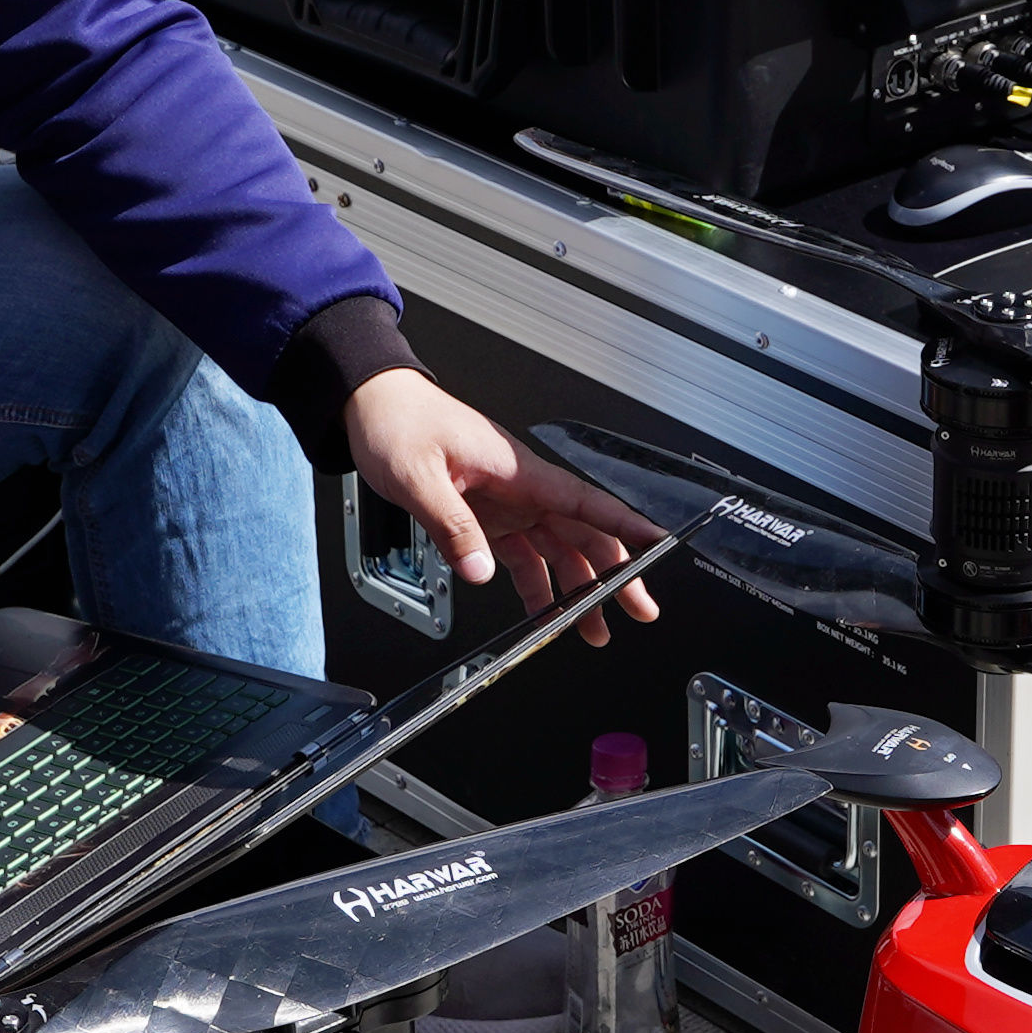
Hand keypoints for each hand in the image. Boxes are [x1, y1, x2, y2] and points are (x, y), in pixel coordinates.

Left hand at [344, 367, 660, 642]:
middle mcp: (522, 487)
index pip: (586, 501)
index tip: (659, 546)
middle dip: (615, 574)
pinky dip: (536, 585)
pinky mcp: (488, 515)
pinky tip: (542, 611)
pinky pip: (523, 555)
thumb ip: (452, 525)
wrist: (372, 404)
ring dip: (577, 590)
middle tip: (638, 609)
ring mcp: (508, 503)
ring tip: (591, 628)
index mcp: (519, 470)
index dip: (627, 525)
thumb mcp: (419, 476)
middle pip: (585, 534)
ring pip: (559, 550)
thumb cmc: (398, 422)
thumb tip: (481, 569)